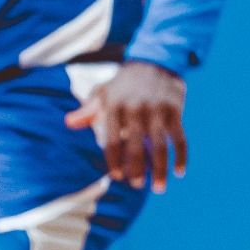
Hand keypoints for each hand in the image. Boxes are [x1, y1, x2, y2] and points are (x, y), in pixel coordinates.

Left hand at [65, 60, 187, 192]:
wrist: (154, 61)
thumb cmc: (124, 84)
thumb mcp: (103, 93)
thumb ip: (87, 111)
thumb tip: (68, 123)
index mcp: (114, 106)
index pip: (111, 139)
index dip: (114, 159)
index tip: (117, 177)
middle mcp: (135, 108)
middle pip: (135, 145)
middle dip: (136, 168)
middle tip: (136, 186)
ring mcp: (157, 109)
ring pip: (159, 145)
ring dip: (159, 169)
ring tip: (158, 188)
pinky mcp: (175, 109)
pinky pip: (179, 137)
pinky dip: (181, 156)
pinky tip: (179, 172)